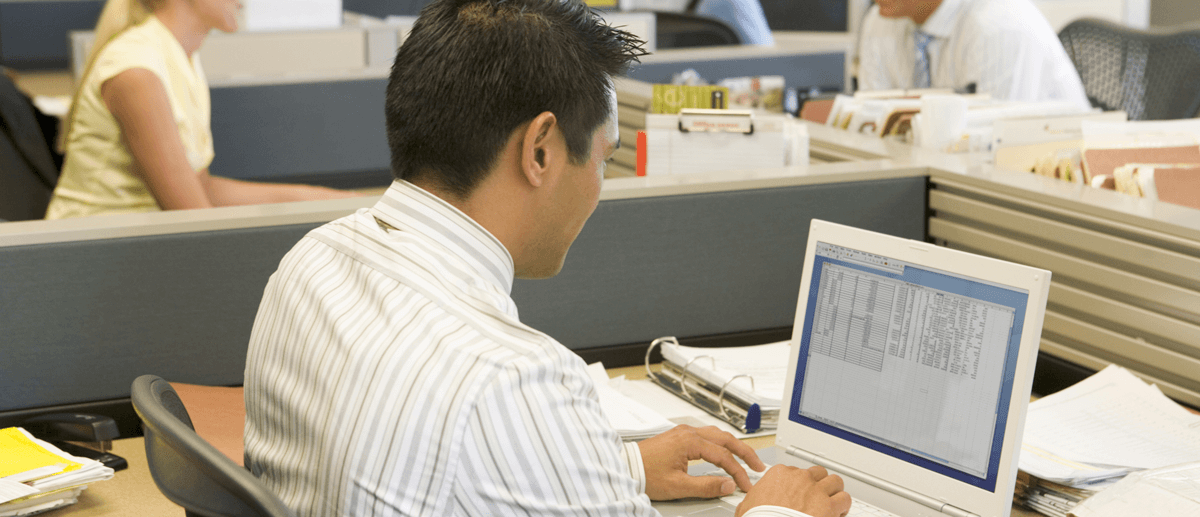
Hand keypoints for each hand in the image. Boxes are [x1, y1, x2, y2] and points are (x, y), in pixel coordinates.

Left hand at [638, 425, 765, 499]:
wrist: (626, 466)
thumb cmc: (645, 473)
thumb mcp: (678, 486)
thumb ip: (706, 486)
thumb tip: (727, 485)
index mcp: (690, 441)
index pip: (723, 456)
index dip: (738, 472)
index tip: (745, 484)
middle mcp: (688, 432)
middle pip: (725, 439)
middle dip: (744, 452)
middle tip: (757, 466)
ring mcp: (683, 432)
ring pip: (717, 434)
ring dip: (733, 446)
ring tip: (745, 458)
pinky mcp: (679, 436)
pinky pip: (707, 436)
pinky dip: (720, 444)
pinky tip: (724, 451)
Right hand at [735, 465, 850, 516]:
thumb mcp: (747, 506)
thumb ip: (753, 499)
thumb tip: (749, 503)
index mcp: (779, 475)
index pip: (795, 471)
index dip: (799, 484)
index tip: (799, 492)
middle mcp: (800, 478)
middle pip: (818, 473)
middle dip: (819, 484)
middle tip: (818, 495)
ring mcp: (816, 491)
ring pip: (835, 482)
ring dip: (835, 492)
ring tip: (833, 502)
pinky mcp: (829, 507)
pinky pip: (845, 499)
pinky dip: (843, 506)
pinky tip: (839, 512)